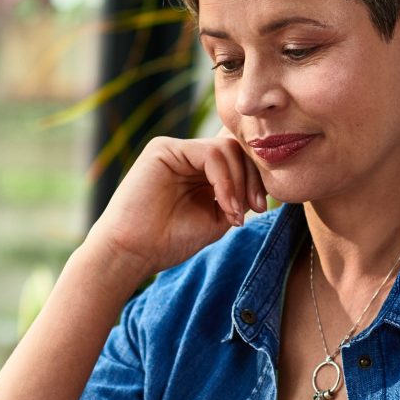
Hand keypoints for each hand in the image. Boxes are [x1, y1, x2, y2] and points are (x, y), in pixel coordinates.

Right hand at [85, 133, 267, 281]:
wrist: (134, 252)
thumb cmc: (170, 240)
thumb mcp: (217, 218)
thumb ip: (238, 196)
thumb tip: (266, 179)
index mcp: (200, 172)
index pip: (238, 159)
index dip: (256, 178)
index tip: (261, 208)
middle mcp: (189, 157)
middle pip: (235, 150)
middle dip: (252, 178)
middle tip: (256, 208)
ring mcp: (176, 150)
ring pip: (225, 149)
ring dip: (239, 183)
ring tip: (233, 213)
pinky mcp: (164, 148)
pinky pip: (209, 153)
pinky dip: (224, 180)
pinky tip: (223, 205)